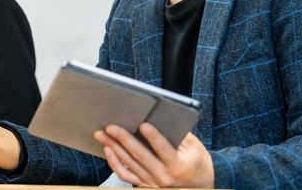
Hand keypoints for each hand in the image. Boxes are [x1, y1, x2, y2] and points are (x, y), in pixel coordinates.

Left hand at [95, 123, 213, 187]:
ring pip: (129, 164)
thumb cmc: (196, 163)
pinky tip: (108, 150)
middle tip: (111, 126)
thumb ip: (179, 134)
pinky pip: (125, 175)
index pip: (164, 149)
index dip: (154, 137)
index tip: (144, 124)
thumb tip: (160, 117)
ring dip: (114, 147)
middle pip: (140, 156)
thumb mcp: (194, 147)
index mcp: (177, 165)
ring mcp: (152, 182)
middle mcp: (163, 176)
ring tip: (102, 134)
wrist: (199, 186)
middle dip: (124, 139)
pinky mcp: (144, 184)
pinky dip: (114, 163)